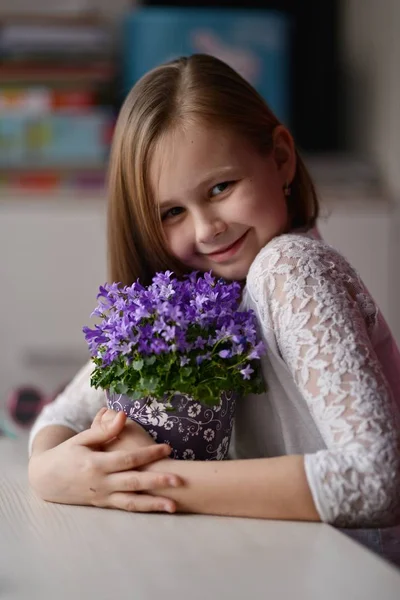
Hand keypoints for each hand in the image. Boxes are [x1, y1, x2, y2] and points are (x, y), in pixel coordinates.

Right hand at [28, 408, 180, 512]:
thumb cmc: (65, 454)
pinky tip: (159, 508)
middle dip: (157, 481)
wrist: (45, 480)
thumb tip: (123, 415)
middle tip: (179, 480)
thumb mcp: (81, 439)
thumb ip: (104, 430)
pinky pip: (126, 508)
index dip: (148, 454)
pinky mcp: (103, 504)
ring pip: (132, 502)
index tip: (167, 448)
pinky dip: (143, 509)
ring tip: (174, 505)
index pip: (128, 459)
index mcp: (96, 463)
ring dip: (154, 504)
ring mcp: (102, 496)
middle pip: (134, 482)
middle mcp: (101, 483)